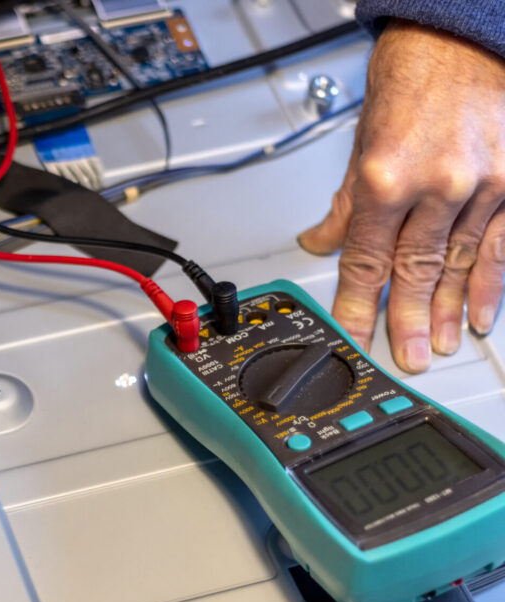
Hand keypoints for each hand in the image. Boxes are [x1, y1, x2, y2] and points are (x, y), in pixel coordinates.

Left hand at [299, 20, 504, 372]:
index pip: (366, 261)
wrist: (459, 36)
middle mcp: (436, 185)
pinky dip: (492, 283)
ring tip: (442, 344)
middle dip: (408, 320)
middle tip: (407, 356)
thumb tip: (322, 241)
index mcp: (385, 178)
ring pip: (460, 264)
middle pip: (415, 271)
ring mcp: (483, 186)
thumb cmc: (409, 79)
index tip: (353, 335)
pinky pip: (502, 245)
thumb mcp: (361, 142)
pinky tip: (484, 313)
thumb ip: (346, 202)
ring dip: (451, 310)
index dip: (357, 306)